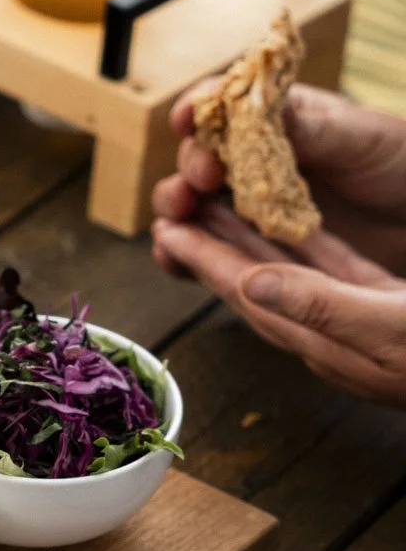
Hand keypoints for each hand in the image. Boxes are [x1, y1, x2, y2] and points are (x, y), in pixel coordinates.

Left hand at [151, 204, 405, 402]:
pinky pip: (331, 273)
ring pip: (291, 276)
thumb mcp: (393, 323)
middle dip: (214, 248)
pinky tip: (299, 225)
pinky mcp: (391, 311)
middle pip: (258, 285)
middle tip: (173, 211)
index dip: (205, 261)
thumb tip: (252, 283)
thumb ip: (322, 305)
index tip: (165, 230)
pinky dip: (307, 246)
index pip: (250, 296)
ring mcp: (362, 327)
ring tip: (219, 208)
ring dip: (253, 242)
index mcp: (328, 342)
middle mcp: (335, 338)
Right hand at [155, 82, 405, 273]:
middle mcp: (257, 158)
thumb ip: (314, 128)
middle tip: (198, 181)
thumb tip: (261, 110)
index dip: (200, 108)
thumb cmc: (404, 163)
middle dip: (189, 167)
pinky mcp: (256, 248)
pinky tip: (173, 258)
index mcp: (282, 118)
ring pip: (194, 204)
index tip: (187, 118)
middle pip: (200, 156)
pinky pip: (210, 251)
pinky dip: (183, 254)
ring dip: (175, 210)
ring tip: (175, 222)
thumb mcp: (365, 138)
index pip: (227, 103)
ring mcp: (252, 204)